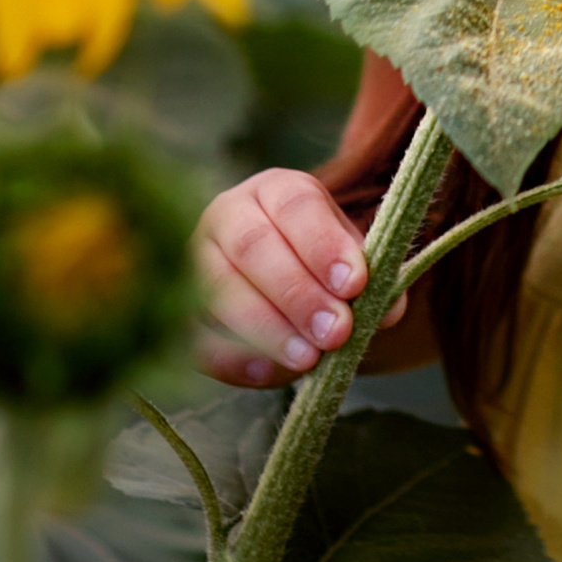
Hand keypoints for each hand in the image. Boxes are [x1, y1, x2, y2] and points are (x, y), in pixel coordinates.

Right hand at [195, 168, 404, 387]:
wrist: (271, 271)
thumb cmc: (315, 259)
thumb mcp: (346, 256)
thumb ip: (371, 277)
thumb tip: (386, 311)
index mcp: (276, 189)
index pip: (296, 204)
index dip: (324, 244)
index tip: (354, 283)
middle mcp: (227, 214)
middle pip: (254, 246)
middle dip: (298, 293)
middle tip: (336, 331)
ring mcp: (192, 258)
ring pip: (219, 288)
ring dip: (267, 327)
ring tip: (309, 358)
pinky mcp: (176, 306)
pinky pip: (194, 333)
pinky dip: (232, 357)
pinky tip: (269, 373)